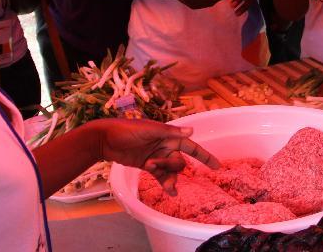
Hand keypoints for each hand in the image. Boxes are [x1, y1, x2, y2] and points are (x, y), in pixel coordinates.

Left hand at [96, 119, 219, 194]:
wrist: (105, 140)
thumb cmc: (127, 130)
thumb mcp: (150, 130)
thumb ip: (170, 132)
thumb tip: (192, 131)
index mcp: (169, 136)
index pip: (191, 146)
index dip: (204, 156)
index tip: (217, 166)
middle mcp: (165, 146)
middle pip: (179, 162)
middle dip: (172, 167)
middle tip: (153, 164)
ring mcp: (157, 157)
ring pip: (171, 172)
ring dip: (169, 178)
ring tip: (165, 186)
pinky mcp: (148, 166)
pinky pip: (161, 177)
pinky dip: (166, 184)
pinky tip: (171, 193)